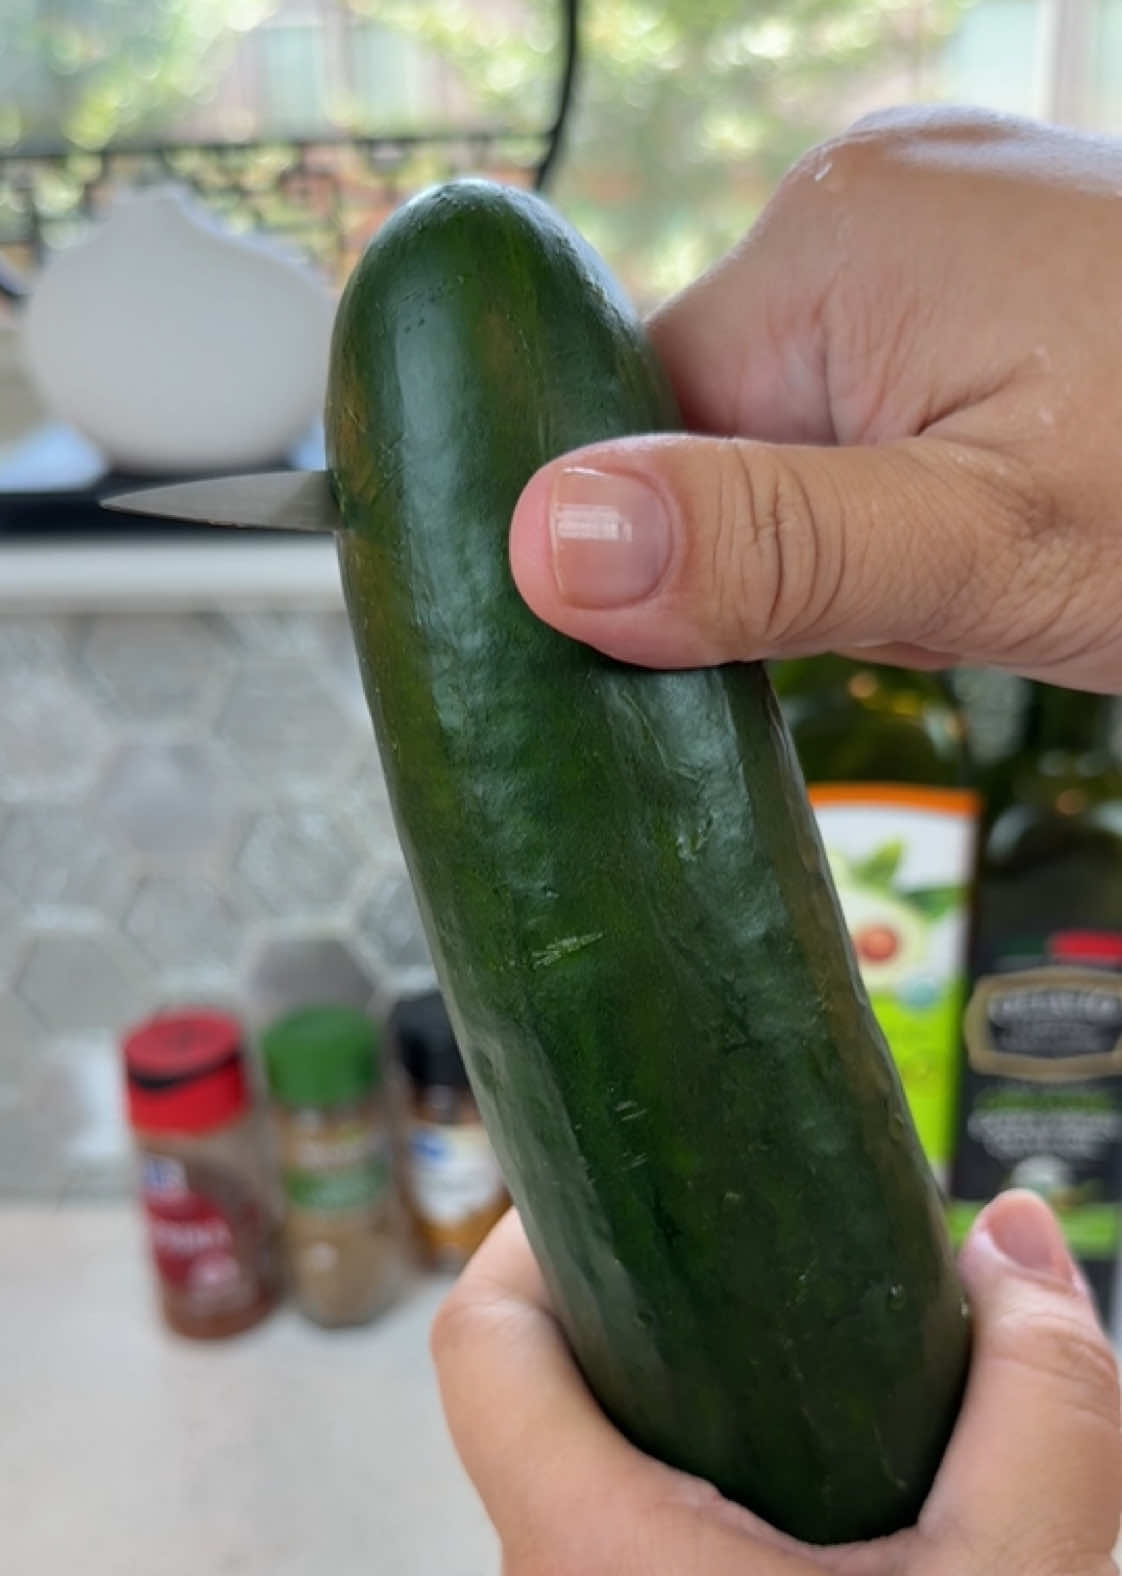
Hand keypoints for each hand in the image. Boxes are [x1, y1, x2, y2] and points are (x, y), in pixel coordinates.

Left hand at [433, 1191, 1119, 1574]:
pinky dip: (719, 1501)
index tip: (625, 1176)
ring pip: (603, 1487)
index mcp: (588, 1559)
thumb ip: (1041, 1405)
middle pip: (550, 1400)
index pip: (482, 1341)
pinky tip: (825, 1503)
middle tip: (761, 1268)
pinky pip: (643, 1558)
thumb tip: (1011, 1235)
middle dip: (654, 1314)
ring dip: (697, 1416)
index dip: (532, 1232)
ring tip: (813, 1375)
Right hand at [510, 109, 1121, 689]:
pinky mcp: (982, 272)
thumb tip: (542, 546)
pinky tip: (1013, 509)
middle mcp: (868, 196)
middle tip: (938, 587)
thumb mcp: (989, 552)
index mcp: (834, 239)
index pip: (634, 422)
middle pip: (716, 432)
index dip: (688, 552)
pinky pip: (873, 407)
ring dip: (864, 533)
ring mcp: (934, 224)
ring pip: (796, 436)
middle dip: (798, 547)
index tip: (798, 619)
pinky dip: (914, 494)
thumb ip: (766, 549)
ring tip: (997, 548)